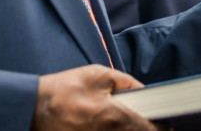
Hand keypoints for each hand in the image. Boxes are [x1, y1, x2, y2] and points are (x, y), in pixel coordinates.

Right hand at [32, 64, 156, 130]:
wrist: (34, 109)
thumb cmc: (65, 90)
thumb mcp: (97, 75)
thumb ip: (125, 82)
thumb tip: (143, 90)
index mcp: (117, 118)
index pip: (151, 130)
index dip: (163, 128)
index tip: (166, 125)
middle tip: (151, 126)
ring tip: (132, 125)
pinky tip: (112, 128)